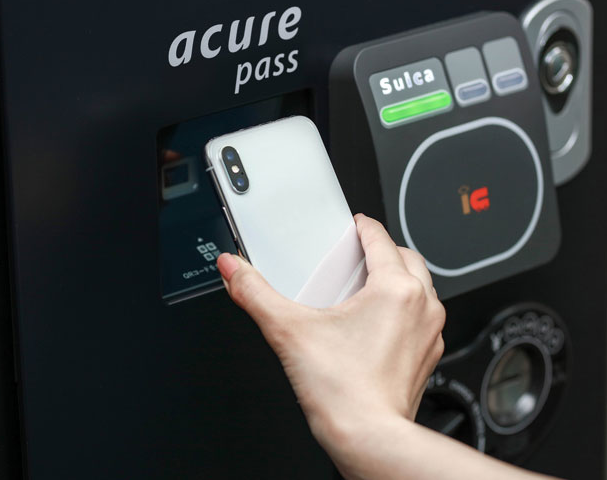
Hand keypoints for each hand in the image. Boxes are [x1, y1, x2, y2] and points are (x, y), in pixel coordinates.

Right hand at [217, 214, 445, 478]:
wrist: (368, 439)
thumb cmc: (342, 392)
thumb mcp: (289, 330)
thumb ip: (255, 293)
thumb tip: (233, 268)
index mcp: (394, 288)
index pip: (380, 237)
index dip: (363, 226)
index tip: (353, 225)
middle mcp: (421, 305)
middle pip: (406, 256)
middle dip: (382, 250)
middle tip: (356, 255)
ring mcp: (429, 331)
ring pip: (420, 285)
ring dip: (398, 277)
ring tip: (367, 285)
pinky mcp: (428, 353)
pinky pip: (423, 314)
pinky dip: (405, 307)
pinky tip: (379, 321)